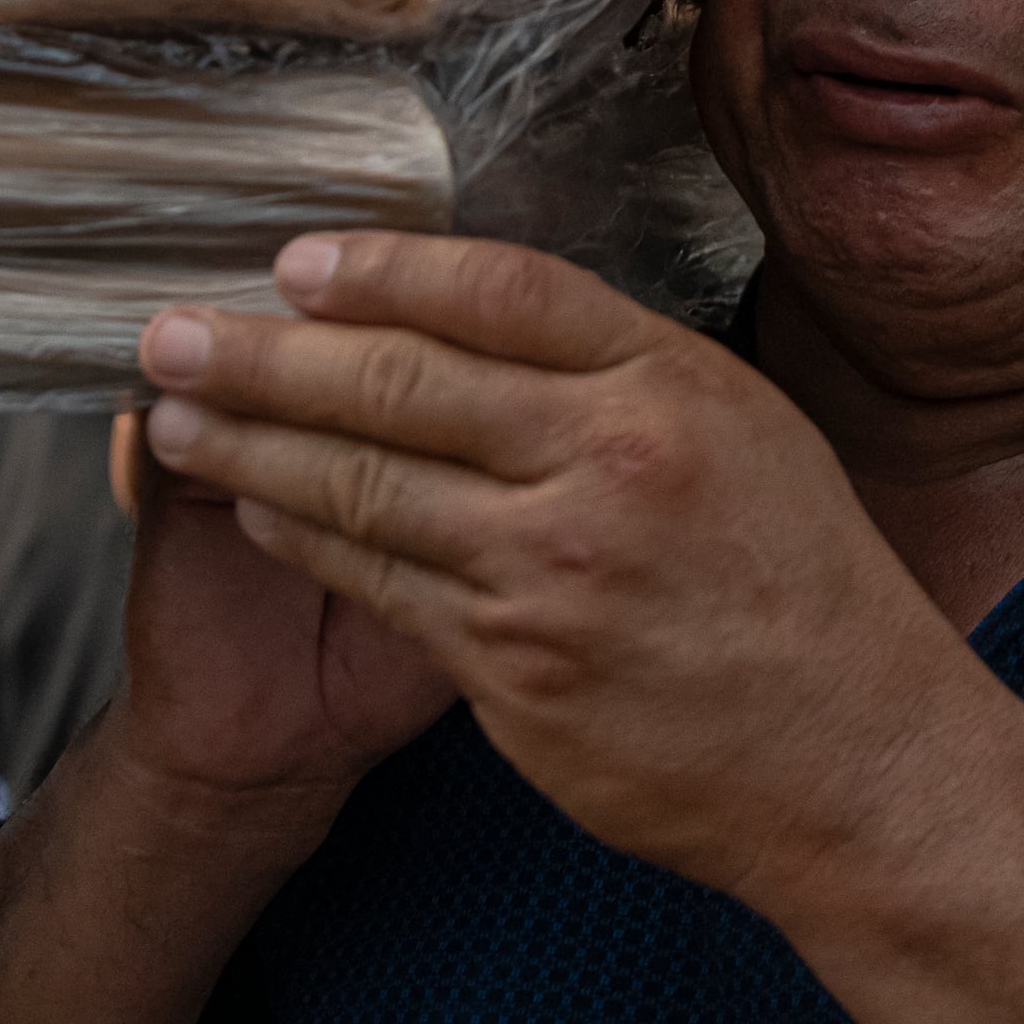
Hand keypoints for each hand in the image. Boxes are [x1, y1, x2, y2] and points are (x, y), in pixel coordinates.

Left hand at [135, 233, 985, 904]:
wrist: (852, 760)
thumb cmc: (806, 589)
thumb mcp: (750, 432)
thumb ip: (625, 373)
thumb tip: (485, 319)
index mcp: (670, 389)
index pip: (497, 294)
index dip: (382, 271)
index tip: (294, 263)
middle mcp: (607, 468)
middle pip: (399, 385)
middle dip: (264, 356)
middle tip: (170, 333)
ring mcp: (554, 576)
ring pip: (365, 490)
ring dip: (252, 450)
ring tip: (176, 420)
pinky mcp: (515, 673)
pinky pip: (382, 587)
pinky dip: (308, 541)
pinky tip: (257, 514)